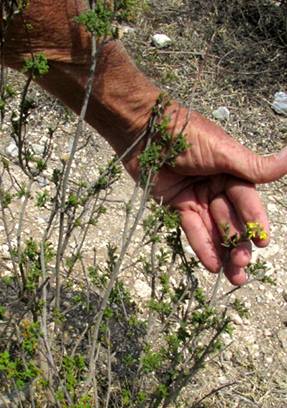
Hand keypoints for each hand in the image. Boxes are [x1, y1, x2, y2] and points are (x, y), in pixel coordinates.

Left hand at [149, 110, 286, 284]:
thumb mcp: (223, 151)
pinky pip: (192, 229)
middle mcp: (217, 186)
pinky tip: (212, 264)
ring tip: (233, 275)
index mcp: (232, 171)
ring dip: (223, 252)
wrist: (145, 132)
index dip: (255, 222)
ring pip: (214, 229)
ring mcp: (197, 197)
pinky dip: (202, 246)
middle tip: (243, 265)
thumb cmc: (186, 135)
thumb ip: (254, 166)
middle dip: (239, 243)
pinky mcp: (177, 206)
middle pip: (232, 220)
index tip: (263, 243)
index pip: (247, 202)